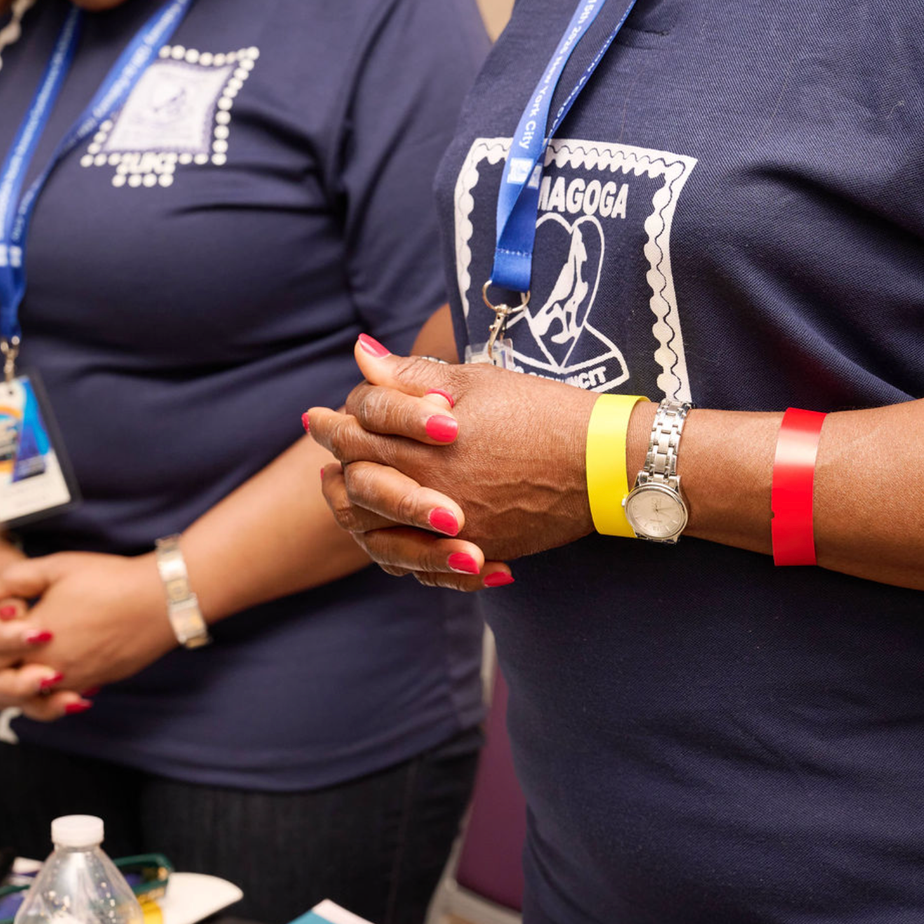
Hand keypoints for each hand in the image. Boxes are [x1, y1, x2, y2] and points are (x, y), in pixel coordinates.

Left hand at [0, 551, 176, 718]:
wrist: (163, 599)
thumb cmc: (110, 579)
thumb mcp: (56, 567)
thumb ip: (11, 580)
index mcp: (35, 640)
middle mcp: (52, 668)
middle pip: (2, 687)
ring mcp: (77, 680)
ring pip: (30, 701)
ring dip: (11, 692)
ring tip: (2, 676)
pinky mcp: (97, 682)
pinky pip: (61, 700)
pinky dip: (45, 697)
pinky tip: (42, 682)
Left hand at [305, 338, 598, 587]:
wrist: (604, 463)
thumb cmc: (543, 412)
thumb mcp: (477, 382)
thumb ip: (412, 374)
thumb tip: (361, 357)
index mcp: (424, 443)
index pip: (356, 435)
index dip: (333, 425)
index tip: (319, 418)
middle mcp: (430, 491)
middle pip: (359, 485)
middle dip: (336, 468)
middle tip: (325, 461)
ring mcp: (453, 528)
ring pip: (379, 534)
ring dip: (357, 515)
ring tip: (346, 499)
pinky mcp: (479, 552)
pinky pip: (422, 567)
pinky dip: (400, 554)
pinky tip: (391, 539)